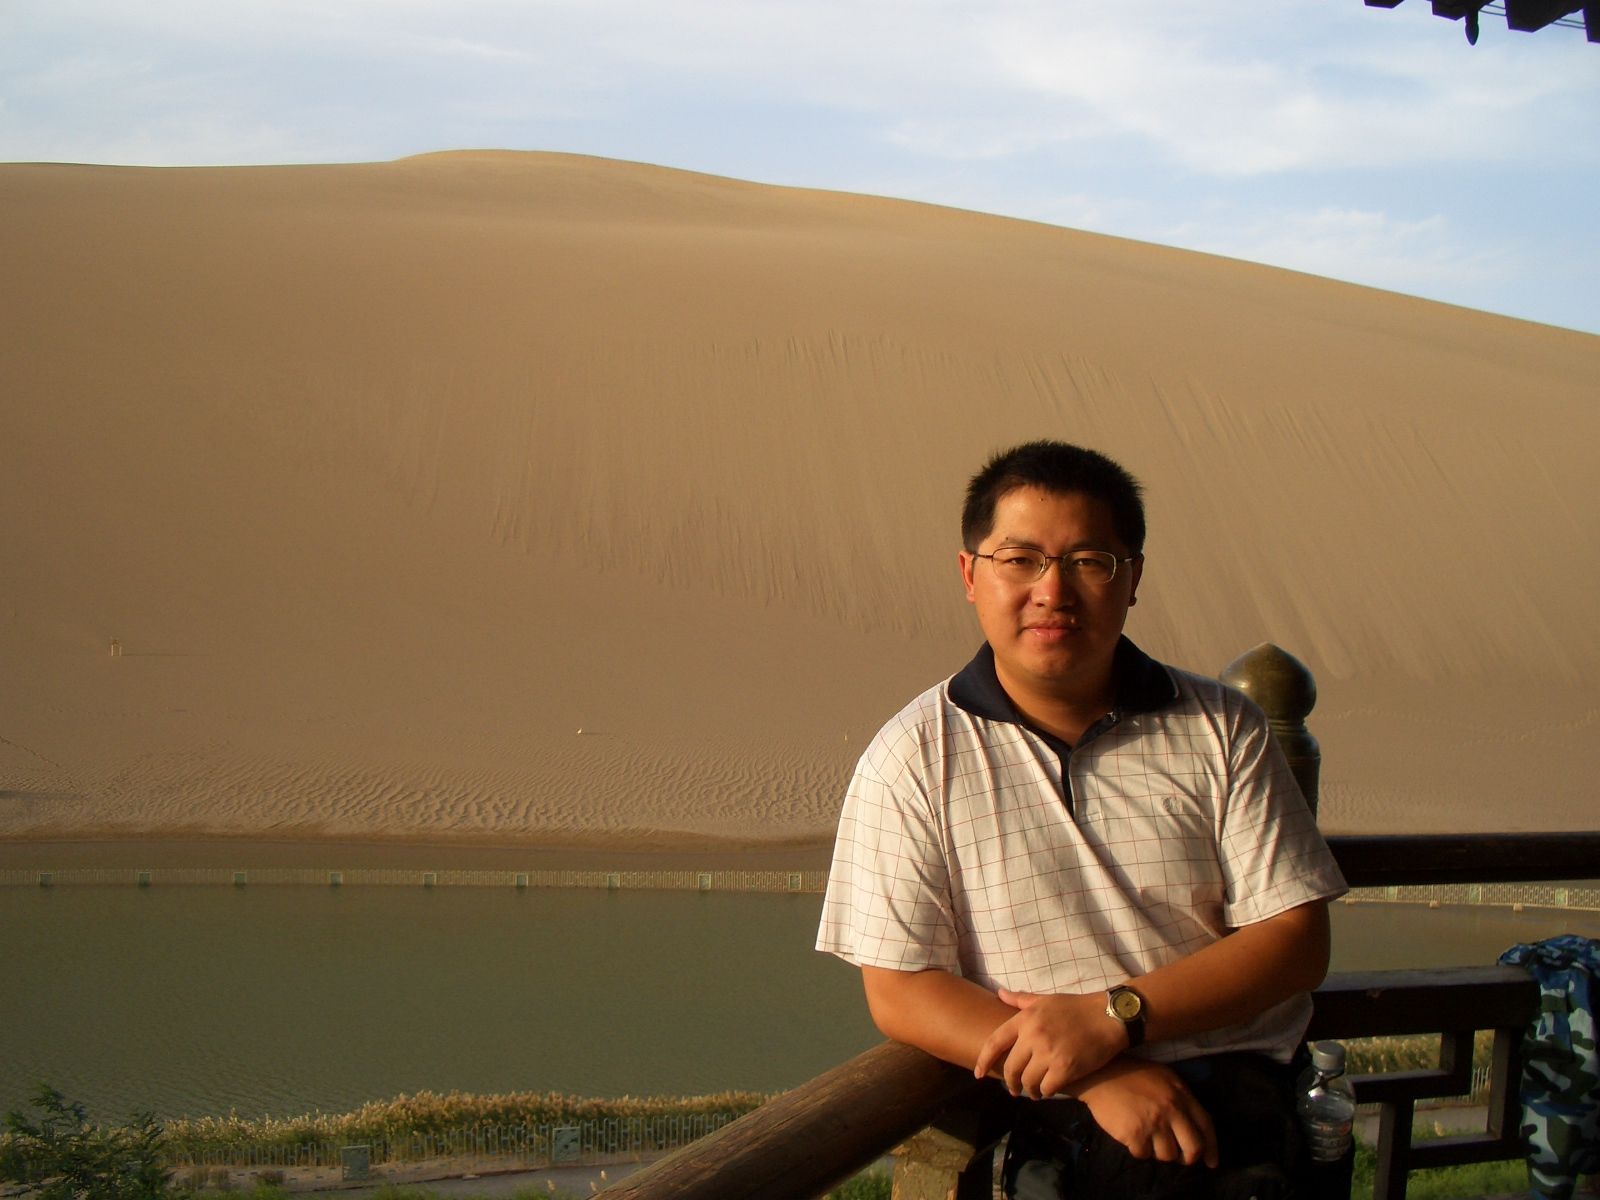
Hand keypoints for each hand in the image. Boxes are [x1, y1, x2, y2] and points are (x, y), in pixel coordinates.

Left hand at [972, 989, 1125, 1099]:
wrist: (1109, 1017)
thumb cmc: (1077, 1007)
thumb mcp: (1046, 999)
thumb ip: (1021, 1000)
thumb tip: (999, 993)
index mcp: (1025, 1018)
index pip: (995, 1042)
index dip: (983, 1060)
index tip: (979, 1074)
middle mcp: (1033, 1036)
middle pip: (1011, 1067)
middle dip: (1010, 1082)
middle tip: (1014, 1089)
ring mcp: (1049, 1053)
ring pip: (1028, 1081)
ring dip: (1029, 1090)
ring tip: (1034, 1092)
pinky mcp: (1065, 1068)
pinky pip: (1047, 1088)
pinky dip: (1046, 1092)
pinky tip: (1048, 1091)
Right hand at [1074, 1059, 1218, 1167]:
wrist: (1100, 1074)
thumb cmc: (1132, 1075)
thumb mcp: (1164, 1077)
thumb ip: (1180, 1098)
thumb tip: (1193, 1127)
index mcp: (1181, 1094)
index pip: (1206, 1125)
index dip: (1211, 1147)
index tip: (1211, 1162)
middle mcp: (1171, 1110)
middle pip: (1193, 1148)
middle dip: (1188, 1158)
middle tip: (1180, 1158)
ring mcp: (1154, 1123)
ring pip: (1168, 1155)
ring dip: (1159, 1152)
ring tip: (1148, 1138)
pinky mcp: (1136, 1134)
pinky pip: (1144, 1155)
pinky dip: (1139, 1150)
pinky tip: (1132, 1135)